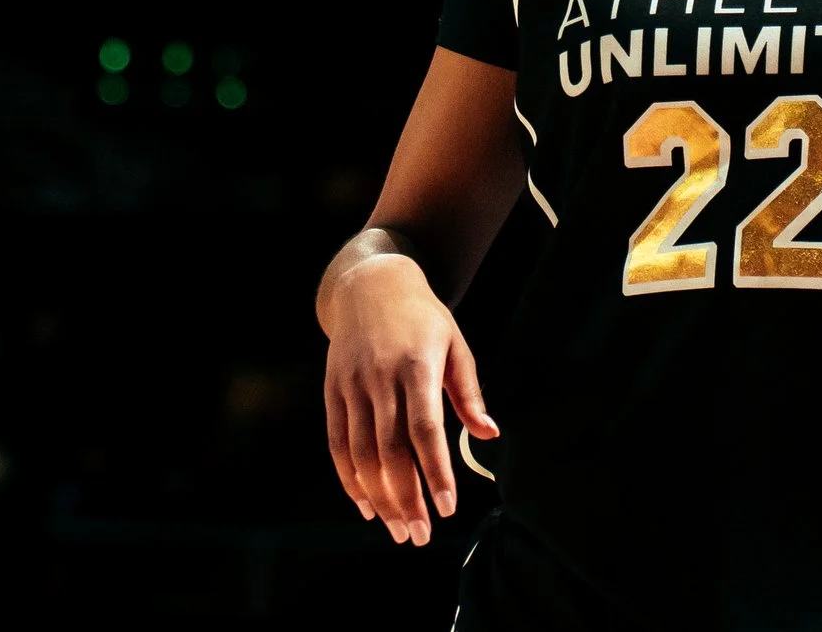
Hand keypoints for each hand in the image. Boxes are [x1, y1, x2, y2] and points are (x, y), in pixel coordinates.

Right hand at [321, 253, 499, 545]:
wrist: (370, 285)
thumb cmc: (423, 319)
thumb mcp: (455, 345)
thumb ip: (468, 393)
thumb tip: (489, 435)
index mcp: (416, 364)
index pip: (425, 428)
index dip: (435, 470)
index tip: (448, 507)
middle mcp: (380, 377)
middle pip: (390, 449)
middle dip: (406, 498)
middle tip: (420, 535)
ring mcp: (352, 385)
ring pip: (361, 454)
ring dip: (379, 497)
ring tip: (398, 530)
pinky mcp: (332, 391)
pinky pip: (337, 444)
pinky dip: (349, 479)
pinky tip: (367, 506)